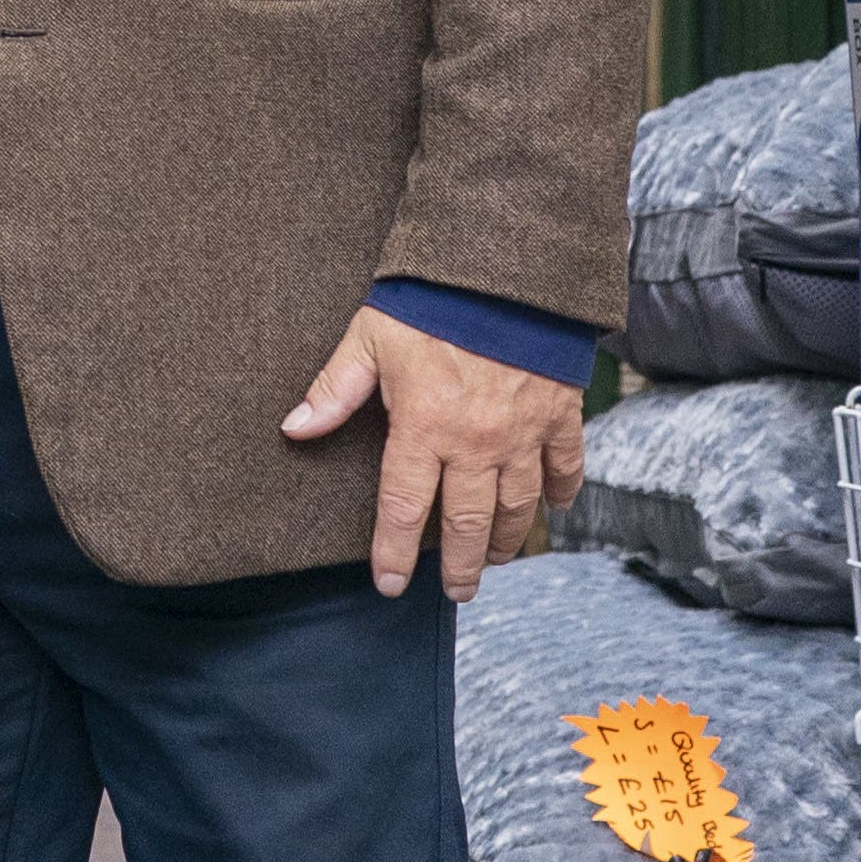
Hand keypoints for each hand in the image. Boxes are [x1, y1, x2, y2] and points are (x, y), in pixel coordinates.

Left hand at [279, 306, 584, 600]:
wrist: (507, 268)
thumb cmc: (431, 300)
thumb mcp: (370, 338)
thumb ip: (335, 389)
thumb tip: (294, 428)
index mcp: (424, 428)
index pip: (403, 507)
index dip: (395, 551)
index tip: (390, 584)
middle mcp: (476, 443)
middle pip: (468, 522)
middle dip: (462, 565)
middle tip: (457, 593)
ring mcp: (523, 433)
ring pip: (517, 505)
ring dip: (508, 539)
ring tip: (498, 561)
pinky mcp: (559, 413)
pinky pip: (566, 465)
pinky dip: (563, 491)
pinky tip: (556, 508)